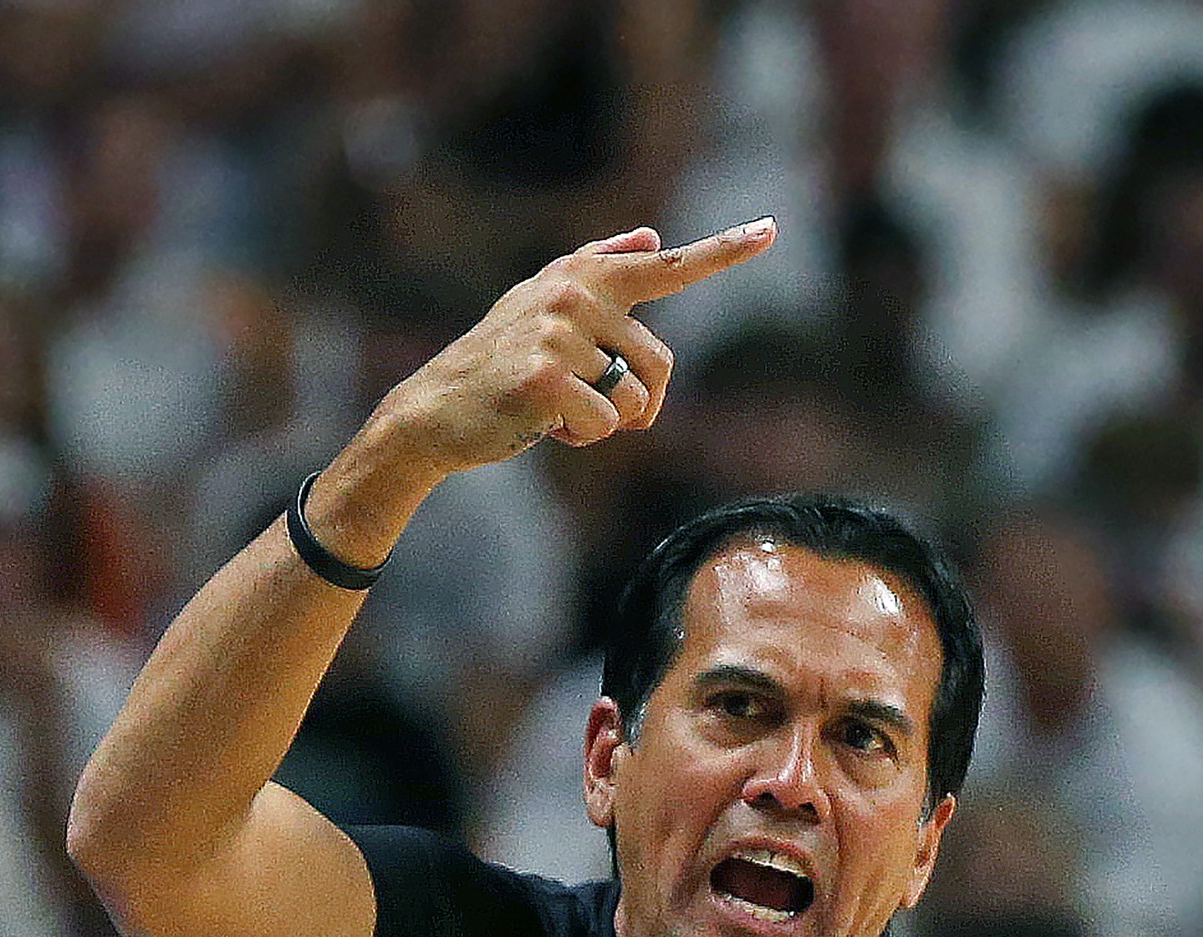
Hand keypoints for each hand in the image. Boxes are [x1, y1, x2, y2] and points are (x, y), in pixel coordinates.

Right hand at [367, 218, 776, 475]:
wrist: (432, 412)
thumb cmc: (493, 365)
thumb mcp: (541, 306)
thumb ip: (599, 269)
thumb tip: (653, 238)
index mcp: (584, 275)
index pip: (668, 267)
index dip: (725, 251)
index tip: (771, 231)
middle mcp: (575, 294)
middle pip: (658, 363)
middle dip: (638, 403)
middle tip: (595, 414)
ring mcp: (559, 334)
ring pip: (633, 399)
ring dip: (605, 424)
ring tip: (558, 417)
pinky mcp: (546, 378)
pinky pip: (604, 423)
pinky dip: (582, 440)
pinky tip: (543, 429)